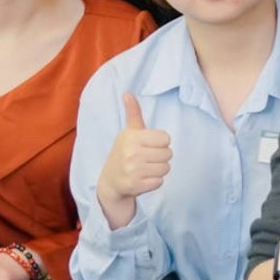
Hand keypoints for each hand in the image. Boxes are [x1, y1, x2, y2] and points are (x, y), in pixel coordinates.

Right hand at [97, 94, 173, 224]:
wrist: (110, 181)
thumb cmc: (124, 152)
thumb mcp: (128, 132)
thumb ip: (133, 113)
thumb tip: (128, 93)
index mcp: (132, 137)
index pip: (166, 138)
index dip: (160, 143)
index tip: (148, 145)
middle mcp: (131, 153)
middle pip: (168, 154)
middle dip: (161, 157)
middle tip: (146, 159)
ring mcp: (132, 170)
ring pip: (166, 168)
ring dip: (158, 170)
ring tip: (145, 168)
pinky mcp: (135, 185)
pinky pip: (160, 182)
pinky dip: (154, 182)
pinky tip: (142, 179)